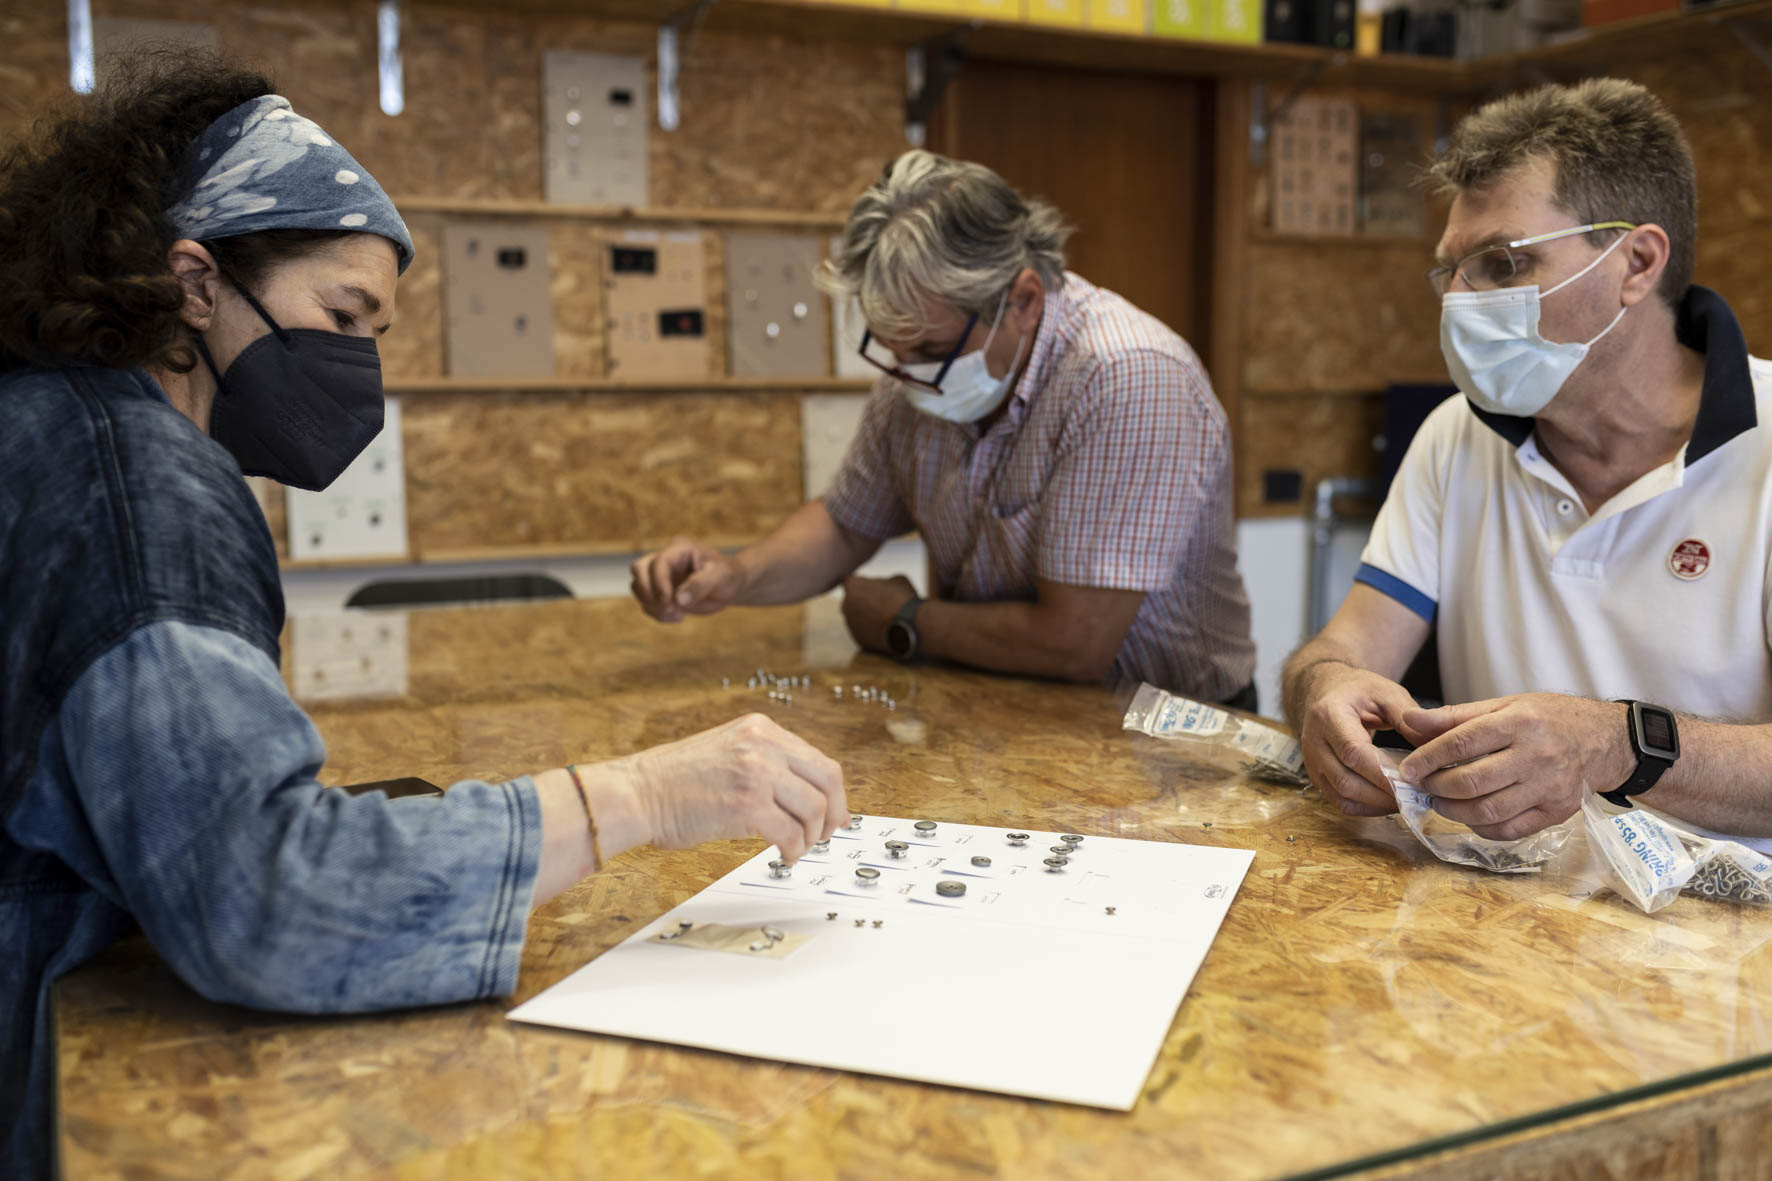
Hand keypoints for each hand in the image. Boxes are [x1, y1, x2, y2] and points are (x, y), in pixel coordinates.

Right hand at [624, 714, 846, 861]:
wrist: (638, 793)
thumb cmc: (675, 780)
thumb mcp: (728, 750)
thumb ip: (766, 762)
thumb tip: (806, 795)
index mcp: (761, 729)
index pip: (818, 760)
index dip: (834, 793)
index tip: (834, 814)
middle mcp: (764, 745)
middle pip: (828, 780)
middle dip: (834, 814)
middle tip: (825, 835)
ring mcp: (757, 774)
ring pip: (814, 810)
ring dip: (811, 837)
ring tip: (797, 848)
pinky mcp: (747, 805)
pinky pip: (791, 833)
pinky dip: (793, 850)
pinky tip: (783, 855)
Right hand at [630, 537, 745, 622]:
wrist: (730, 585)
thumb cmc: (727, 576)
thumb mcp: (721, 577)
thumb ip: (701, 585)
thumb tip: (679, 599)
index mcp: (679, 549)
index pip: (659, 562)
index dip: (660, 582)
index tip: (670, 602)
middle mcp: (665, 559)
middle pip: (639, 569)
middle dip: (648, 591)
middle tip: (669, 607)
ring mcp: (660, 575)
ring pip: (637, 586)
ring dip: (651, 604)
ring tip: (676, 614)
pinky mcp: (660, 591)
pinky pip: (646, 603)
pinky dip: (656, 614)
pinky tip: (677, 617)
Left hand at [840, 574, 916, 653]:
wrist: (908, 628)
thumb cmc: (902, 599)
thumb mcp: (898, 580)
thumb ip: (885, 581)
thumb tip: (886, 586)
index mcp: (854, 586)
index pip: (852, 582)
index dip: (863, 584)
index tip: (873, 588)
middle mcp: (846, 605)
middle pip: (852, 601)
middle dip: (863, 601)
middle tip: (881, 603)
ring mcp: (850, 624)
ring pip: (856, 618)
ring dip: (867, 617)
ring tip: (887, 617)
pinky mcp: (857, 639)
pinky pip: (863, 632)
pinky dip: (871, 631)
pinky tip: (886, 629)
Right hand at [1296, 661, 1419, 817]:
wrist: (1325, 691)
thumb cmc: (1357, 690)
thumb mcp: (1386, 692)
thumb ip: (1409, 718)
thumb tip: (1434, 748)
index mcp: (1329, 715)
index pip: (1353, 751)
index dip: (1382, 773)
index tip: (1413, 782)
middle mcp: (1314, 741)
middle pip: (1346, 780)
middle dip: (1383, 794)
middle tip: (1416, 796)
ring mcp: (1312, 761)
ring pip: (1342, 796)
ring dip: (1376, 805)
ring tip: (1406, 801)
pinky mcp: (1317, 776)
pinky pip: (1339, 801)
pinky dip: (1365, 808)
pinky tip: (1387, 802)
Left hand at [1396, 694, 1634, 839]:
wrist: (1602, 739)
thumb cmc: (1547, 718)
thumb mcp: (1503, 705)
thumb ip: (1455, 716)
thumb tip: (1409, 719)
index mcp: (1520, 723)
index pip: (1462, 743)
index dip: (1427, 758)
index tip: (1406, 769)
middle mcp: (1536, 756)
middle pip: (1472, 782)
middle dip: (1437, 787)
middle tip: (1423, 785)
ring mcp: (1549, 788)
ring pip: (1488, 811)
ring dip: (1453, 811)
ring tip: (1440, 801)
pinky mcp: (1557, 812)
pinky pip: (1510, 830)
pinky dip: (1481, 827)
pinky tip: (1469, 815)